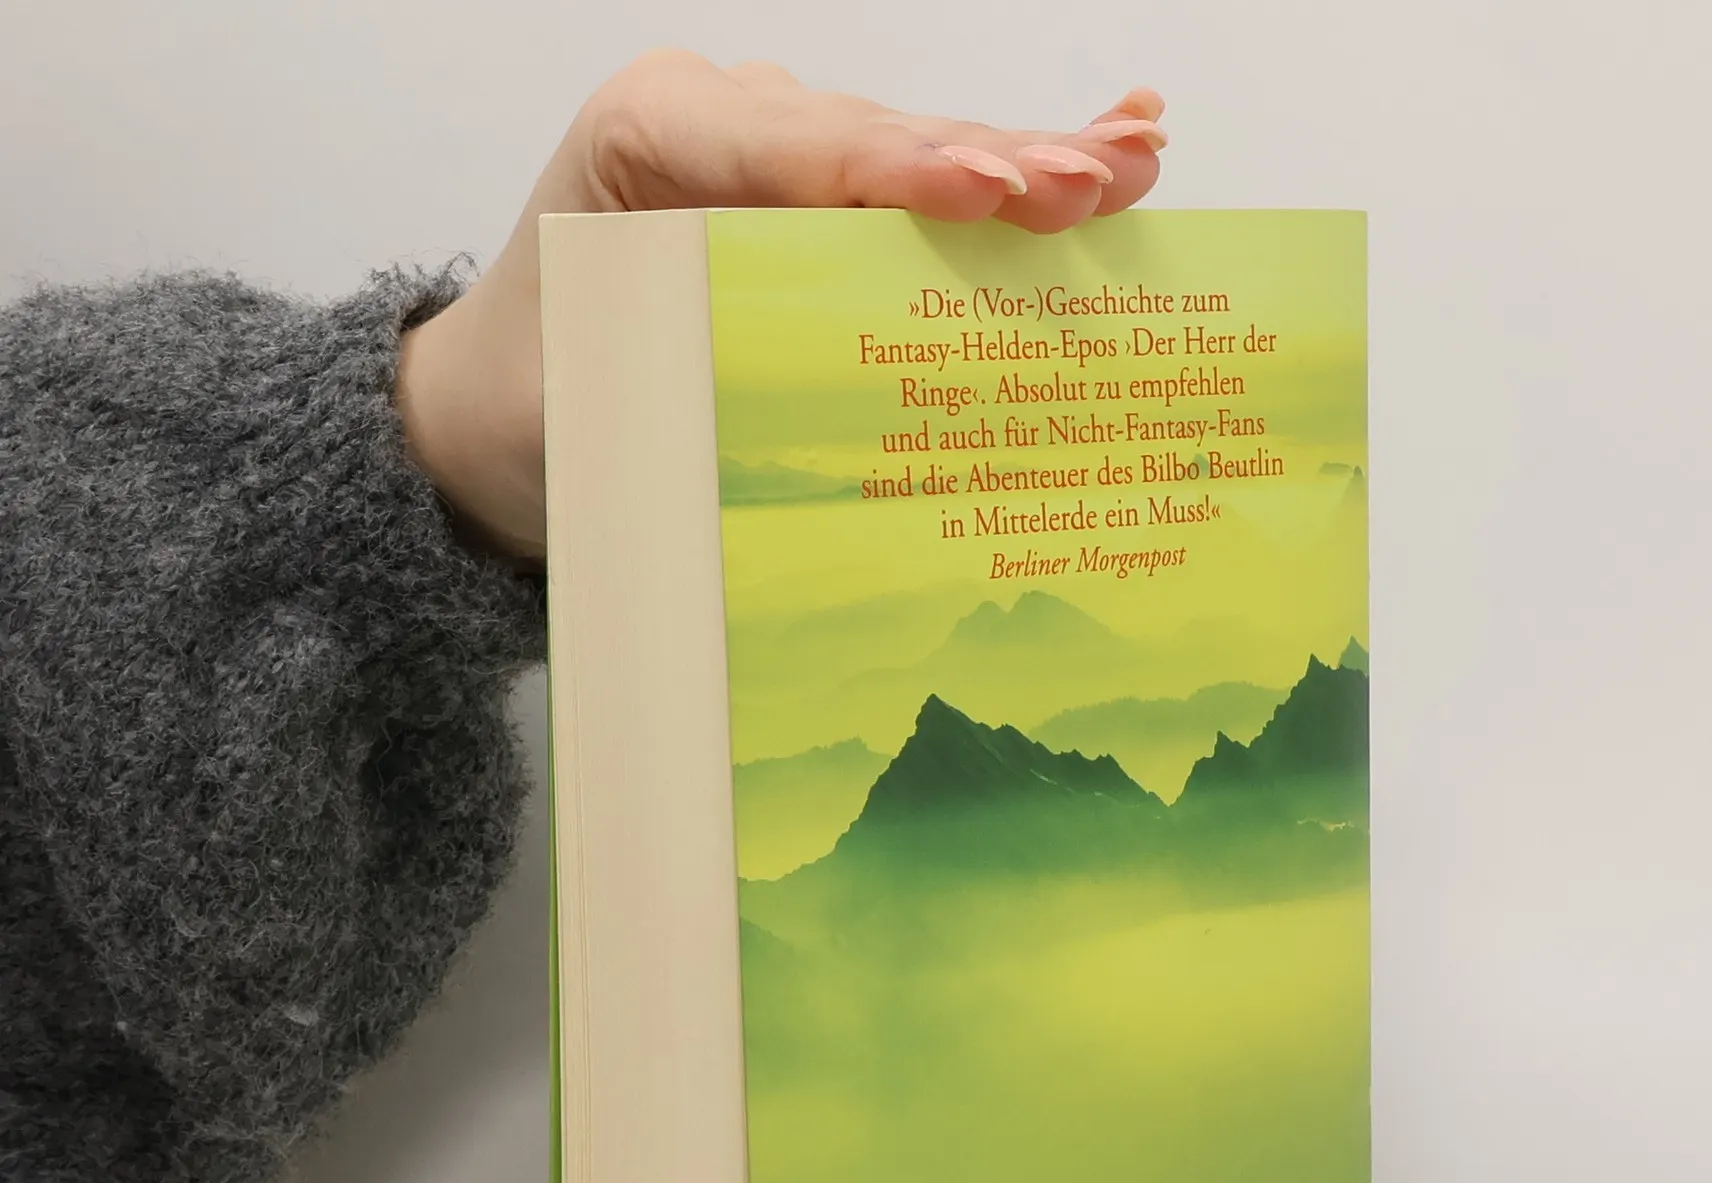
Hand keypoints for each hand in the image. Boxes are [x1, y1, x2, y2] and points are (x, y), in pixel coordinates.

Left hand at [396, 51, 1166, 556]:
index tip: (990, 193)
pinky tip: (1104, 155)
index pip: (793, 148)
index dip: (901, 172)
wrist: (493, 410)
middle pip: (877, 139)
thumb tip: (830, 445)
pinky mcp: (811, 201)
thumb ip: (696, 392)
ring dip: (1029, 166)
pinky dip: (1008, 187)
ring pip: (915, 158)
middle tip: (1100, 178)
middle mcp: (720, 123)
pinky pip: (917, 190)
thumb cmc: (537, 407)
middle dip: (997, 160)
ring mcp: (774, 153)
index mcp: (648, 138)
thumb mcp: (592, 406)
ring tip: (1133, 160)